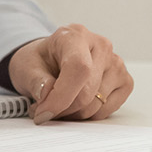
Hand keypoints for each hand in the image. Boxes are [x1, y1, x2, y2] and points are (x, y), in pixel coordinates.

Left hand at [7, 26, 133, 122]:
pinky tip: (74, 104)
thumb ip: (35, 80)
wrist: (51, 60)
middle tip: (43, 111)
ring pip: (96, 106)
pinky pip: (106, 111)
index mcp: (76, 35)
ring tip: (56, 105)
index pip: (78, 68)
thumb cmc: (40, 61)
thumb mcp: (26, 67)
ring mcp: (117, 64)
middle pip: (87, 93)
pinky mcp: (125, 82)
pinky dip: (87, 116)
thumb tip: (46, 93)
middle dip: (62, 109)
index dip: (61, 96)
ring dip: (72, 114)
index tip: (43, 112)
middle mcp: (101, 46)